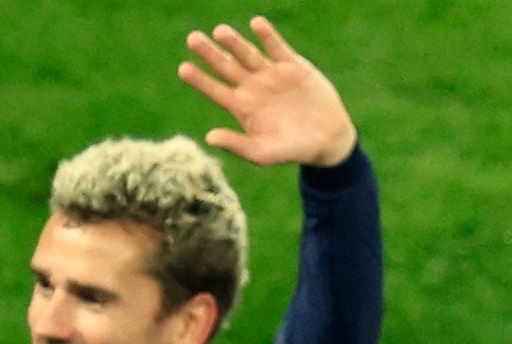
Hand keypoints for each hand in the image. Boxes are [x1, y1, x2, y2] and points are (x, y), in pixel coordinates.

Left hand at [179, 17, 354, 167]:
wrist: (328, 139)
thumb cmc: (293, 150)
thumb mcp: (264, 153)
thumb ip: (238, 145)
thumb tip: (209, 137)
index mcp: (242, 108)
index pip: (215, 90)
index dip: (200, 79)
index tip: (183, 69)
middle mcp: (253, 87)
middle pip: (226, 67)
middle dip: (210, 53)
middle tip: (192, 39)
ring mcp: (271, 74)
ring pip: (248, 54)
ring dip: (234, 42)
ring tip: (220, 32)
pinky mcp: (292, 64)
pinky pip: (276, 46)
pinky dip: (267, 35)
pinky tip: (256, 24)